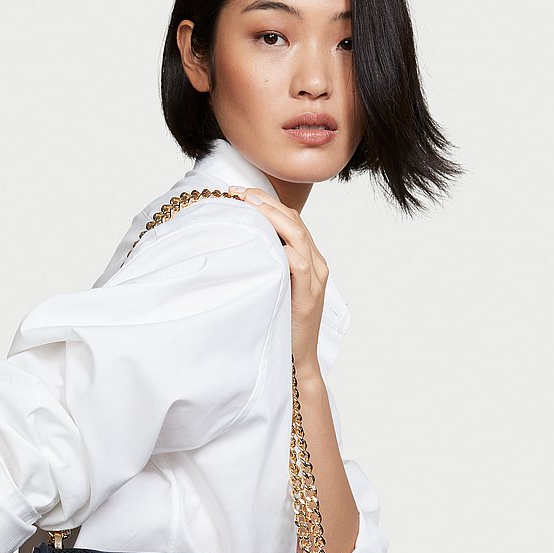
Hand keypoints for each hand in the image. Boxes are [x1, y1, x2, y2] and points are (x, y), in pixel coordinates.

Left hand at [229, 185, 326, 377]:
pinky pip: (298, 263)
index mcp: (309, 259)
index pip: (291, 220)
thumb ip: (265, 266)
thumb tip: (236, 244)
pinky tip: (261, 238)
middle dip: (264, 201)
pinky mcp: (309, 295)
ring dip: (270, 215)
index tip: (238, 192)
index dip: (266, 202)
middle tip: (237, 192)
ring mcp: (315, 279)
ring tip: (246, 204)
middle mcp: (317, 264)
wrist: (297, 360)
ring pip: (297, 234)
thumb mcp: (272, 287)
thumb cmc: (281, 325)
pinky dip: (281, 247)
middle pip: (294, 220)